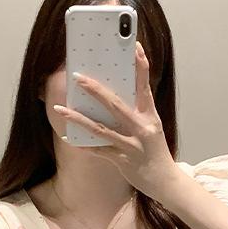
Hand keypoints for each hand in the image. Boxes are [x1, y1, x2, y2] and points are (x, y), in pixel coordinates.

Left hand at [53, 42, 177, 197]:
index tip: (135, 47)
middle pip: (115, 104)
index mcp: (150, 115)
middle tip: (78, 77)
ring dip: (78, 119)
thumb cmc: (155, 151)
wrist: (165, 181)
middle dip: (95, 89)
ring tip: (61, 109)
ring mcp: (132, 145)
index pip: (145, 85)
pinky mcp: (123, 161)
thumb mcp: (151, 127)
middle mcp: (142, 127)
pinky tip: (69, 139)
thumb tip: (113, 96)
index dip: (141, 65)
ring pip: (101, 128)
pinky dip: (84, 145)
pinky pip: (99, 151)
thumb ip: (137, 111)